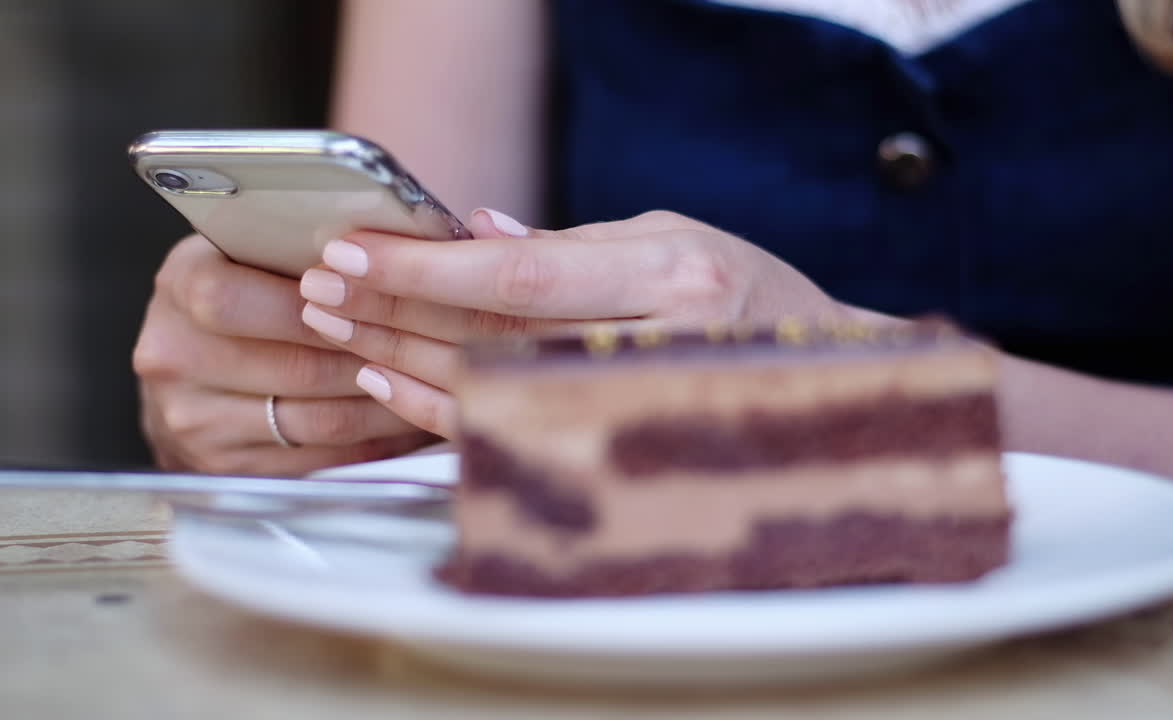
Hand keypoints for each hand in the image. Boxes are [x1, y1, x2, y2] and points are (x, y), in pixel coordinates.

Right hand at [132, 235, 429, 475]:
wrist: (183, 367)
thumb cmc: (241, 291)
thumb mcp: (251, 251)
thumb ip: (303, 248)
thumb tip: (396, 246)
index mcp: (181, 286)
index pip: (238, 300)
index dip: (321, 305)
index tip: (381, 297)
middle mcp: (174, 356)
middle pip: (297, 368)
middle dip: (378, 358)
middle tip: (440, 347)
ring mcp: (195, 420)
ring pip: (320, 420)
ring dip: (390, 403)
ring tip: (441, 384)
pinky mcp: (225, 466)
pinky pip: (322, 457)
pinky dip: (376, 440)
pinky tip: (412, 418)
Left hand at [298, 209, 884, 428]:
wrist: (822, 374)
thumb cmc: (750, 294)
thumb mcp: (671, 239)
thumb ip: (572, 243)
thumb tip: (477, 229)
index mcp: (673, 274)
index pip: (523, 272)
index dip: (428, 266)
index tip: (354, 251)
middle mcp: (657, 343)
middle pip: (494, 332)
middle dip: (395, 310)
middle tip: (321, 290)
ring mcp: (636, 406)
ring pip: (491, 389)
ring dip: (400, 361)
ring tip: (336, 331)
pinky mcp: (615, 443)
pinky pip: (510, 434)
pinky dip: (439, 412)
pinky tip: (388, 388)